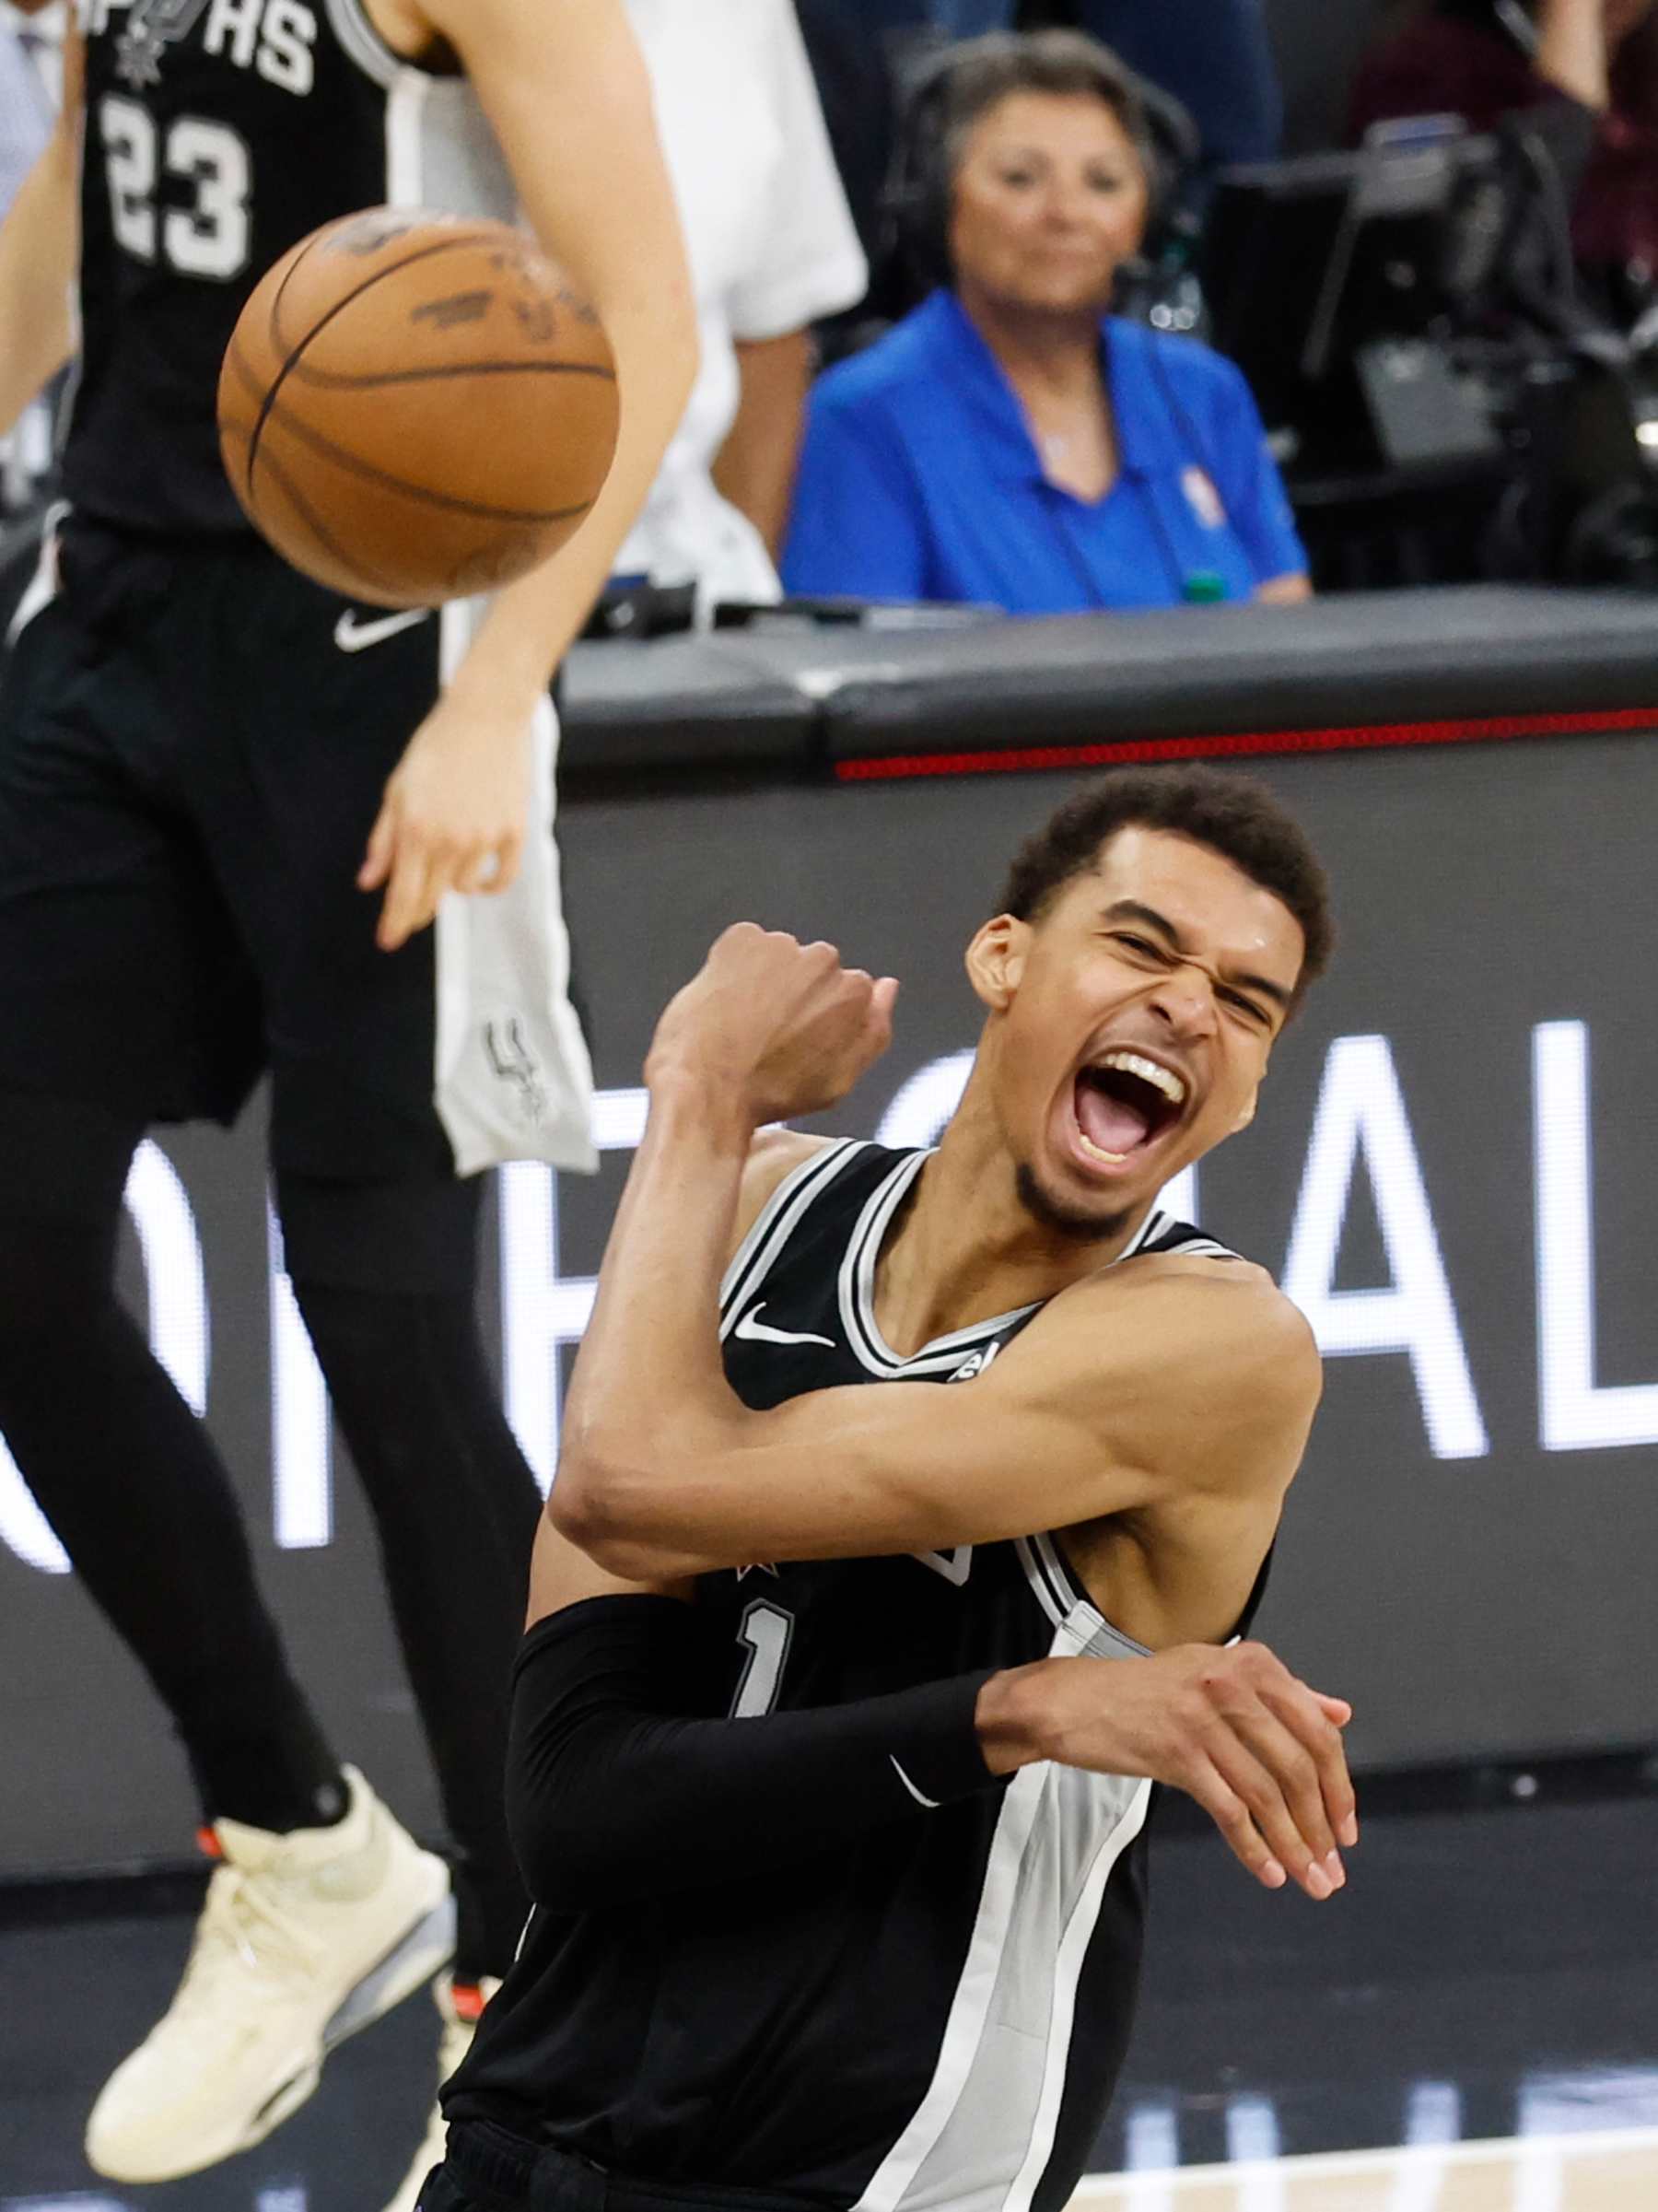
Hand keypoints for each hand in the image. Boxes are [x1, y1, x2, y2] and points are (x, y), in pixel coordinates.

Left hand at [358, 690, 532, 950]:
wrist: (486, 716)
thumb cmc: (436, 747)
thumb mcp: (397, 791)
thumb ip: (383, 840)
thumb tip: (368, 881)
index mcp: (416, 830)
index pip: (402, 893)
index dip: (394, 923)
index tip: (387, 942)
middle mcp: (450, 840)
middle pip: (431, 897)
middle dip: (417, 912)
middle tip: (410, 916)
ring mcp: (485, 839)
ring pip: (464, 888)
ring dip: (450, 885)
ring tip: (446, 865)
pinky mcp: (514, 832)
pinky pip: (501, 878)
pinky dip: (489, 885)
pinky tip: (479, 879)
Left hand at [645, 924, 898, 1124]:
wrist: (708, 1085)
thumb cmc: (773, 1092)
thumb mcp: (840, 1079)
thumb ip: (874, 1029)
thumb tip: (887, 988)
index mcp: (854, 993)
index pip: (847, 992)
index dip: (820, 1018)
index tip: (799, 1039)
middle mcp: (824, 961)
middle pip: (815, 970)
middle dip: (798, 992)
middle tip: (770, 1032)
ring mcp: (781, 946)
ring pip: (780, 956)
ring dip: (767, 978)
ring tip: (743, 1022)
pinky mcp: (742, 939)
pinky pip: (746, 945)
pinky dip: (736, 965)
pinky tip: (726, 1002)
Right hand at [981, 1640, 1356, 1900]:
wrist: (1076, 1701)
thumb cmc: (1150, 1692)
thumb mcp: (1218, 1674)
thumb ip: (1283, 1693)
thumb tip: (1341, 1713)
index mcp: (1253, 1664)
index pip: (1317, 1731)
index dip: (1338, 1786)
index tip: (1345, 1828)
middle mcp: (1232, 1683)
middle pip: (1298, 1766)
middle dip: (1321, 1826)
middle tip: (1332, 1867)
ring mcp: (1204, 1718)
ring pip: (1267, 1794)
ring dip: (1294, 1846)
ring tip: (1309, 1880)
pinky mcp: (1177, 1752)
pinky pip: (1229, 1809)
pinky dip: (1254, 1847)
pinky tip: (1268, 1872)